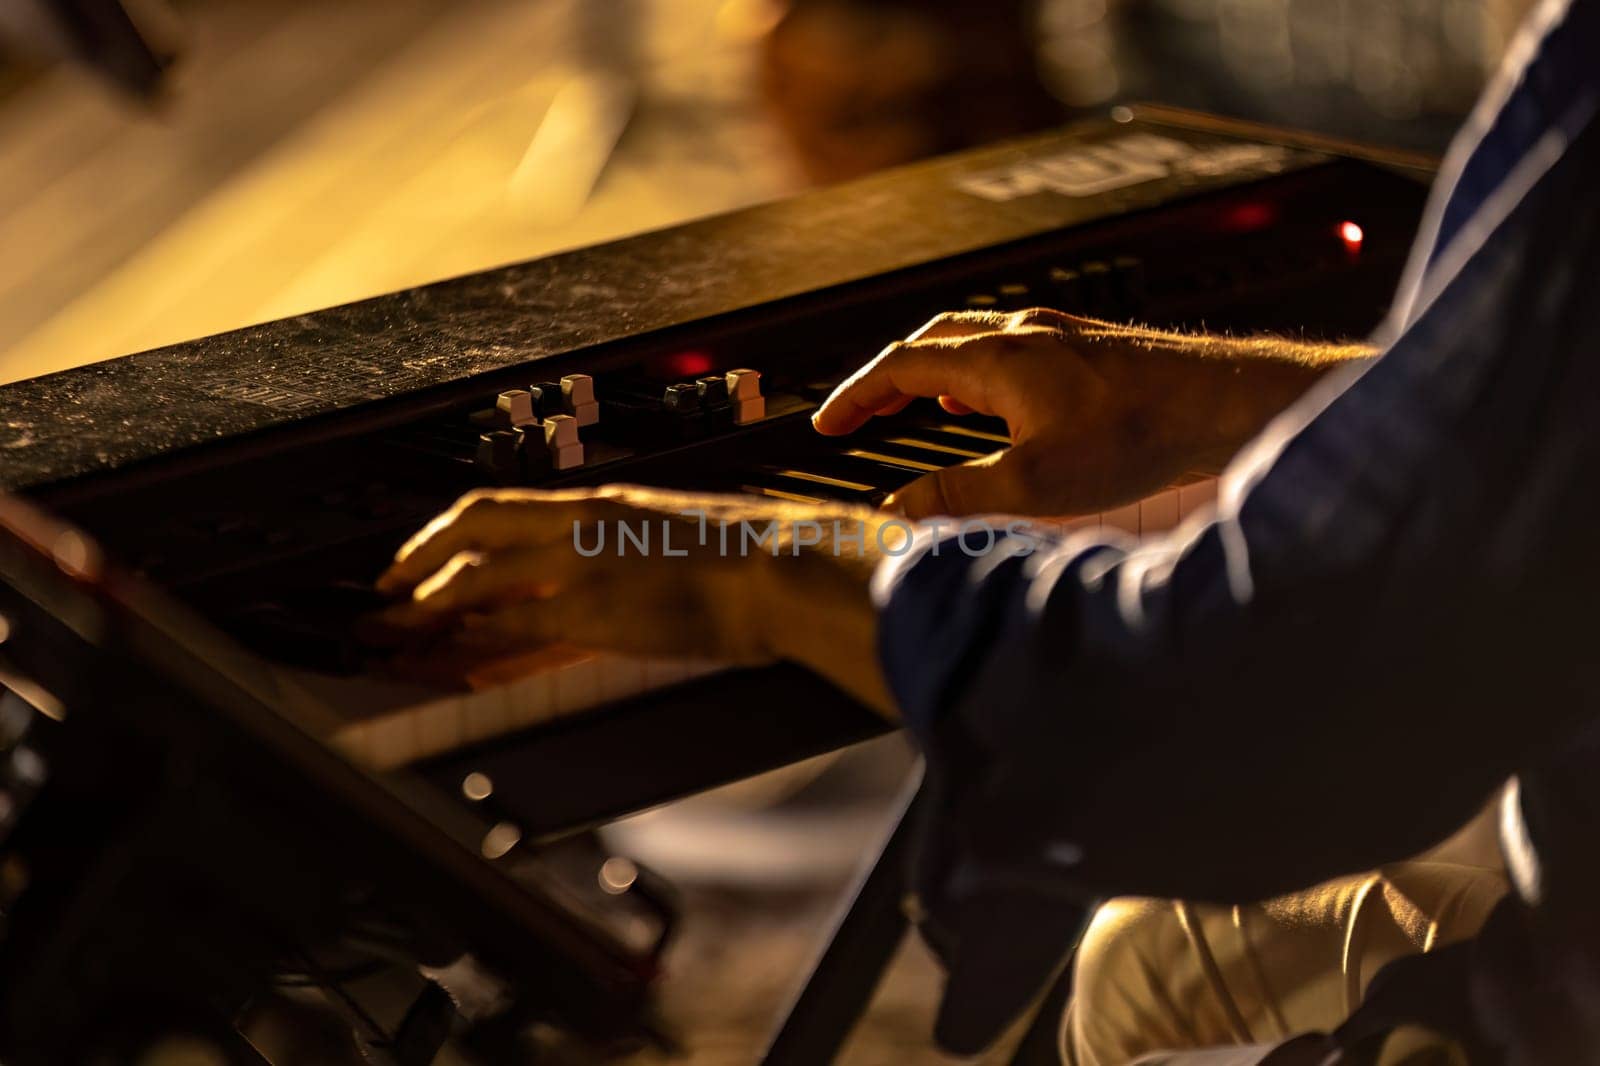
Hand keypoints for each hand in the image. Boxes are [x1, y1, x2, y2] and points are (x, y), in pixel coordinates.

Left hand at [374, 485, 901, 716]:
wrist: (785, 568)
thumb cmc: (754, 558)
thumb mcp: (681, 540)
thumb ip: (636, 552)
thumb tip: (619, 574)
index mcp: (605, 503)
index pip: (505, 505)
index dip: (452, 529)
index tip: (427, 551)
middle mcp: (581, 522)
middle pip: (470, 526)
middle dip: (415, 557)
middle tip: (385, 589)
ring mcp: (580, 563)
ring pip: (473, 576)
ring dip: (423, 606)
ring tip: (392, 632)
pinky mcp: (589, 608)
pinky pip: (507, 625)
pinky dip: (467, 642)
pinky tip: (447, 657)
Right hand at [814, 309, 1369, 517]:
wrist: (1222, 403)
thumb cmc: (1137, 436)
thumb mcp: (1034, 483)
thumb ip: (957, 497)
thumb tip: (898, 509)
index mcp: (995, 361)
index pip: (900, 366)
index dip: (856, 395)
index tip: (826, 423)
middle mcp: (1022, 336)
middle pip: (930, 343)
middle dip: (887, 379)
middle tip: (860, 413)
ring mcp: (1057, 336)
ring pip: (972, 342)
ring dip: (933, 372)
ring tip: (916, 407)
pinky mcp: (1090, 348)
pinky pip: (1011, 349)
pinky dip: (978, 373)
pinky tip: (995, 404)